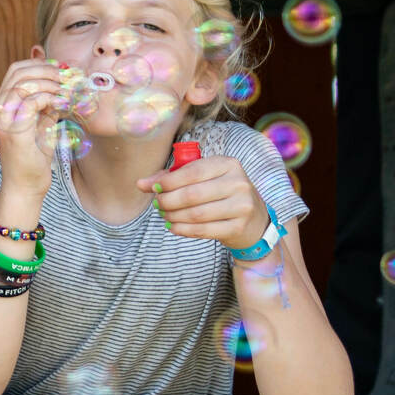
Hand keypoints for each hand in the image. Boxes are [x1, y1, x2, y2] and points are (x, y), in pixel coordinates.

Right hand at [0, 58, 70, 195]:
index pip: (16, 71)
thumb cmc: (33, 157)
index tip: (61, 69)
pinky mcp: (13, 130)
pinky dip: (50, 98)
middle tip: (68, 78)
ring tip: (67, 91)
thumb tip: (61, 85)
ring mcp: (3, 120)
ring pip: (24, 84)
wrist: (25, 185)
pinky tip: (62, 104)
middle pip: (18, 72)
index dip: (40, 64)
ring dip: (50, 83)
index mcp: (2, 105)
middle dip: (47, 70)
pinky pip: (31, 101)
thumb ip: (46, 104)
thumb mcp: (42, 124)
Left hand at [138, 156, 270, 248]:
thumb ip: (172, 177)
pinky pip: (202, 230)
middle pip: (192, 194)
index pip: (191, 171)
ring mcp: (241, 206)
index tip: (152, 188)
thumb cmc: (221, 193)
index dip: (167, 181)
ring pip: (196, 214)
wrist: (253, 220)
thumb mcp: (203, 179)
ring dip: (173, 216)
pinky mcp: (238, 227)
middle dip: (167, 201)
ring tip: (164, 215)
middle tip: (156, 204)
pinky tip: (173, 226)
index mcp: (228, 164)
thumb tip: (142, 184)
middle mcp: (238, 183)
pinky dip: (182, 229)